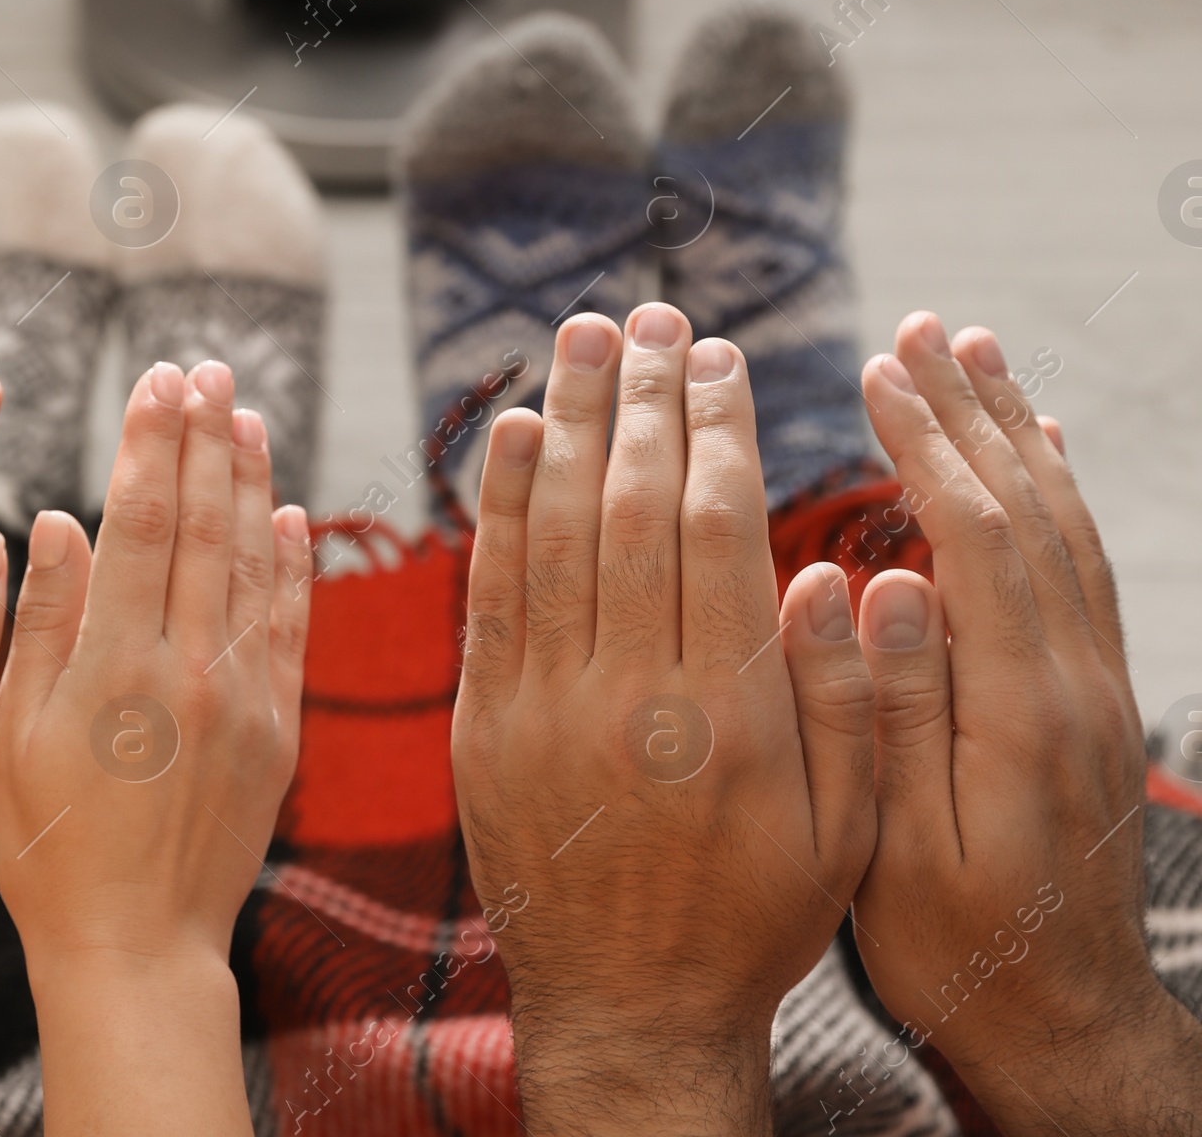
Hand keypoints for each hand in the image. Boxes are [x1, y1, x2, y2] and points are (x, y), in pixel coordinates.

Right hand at [0, 358, 311, 1136]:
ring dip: (252, 480)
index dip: (153, 440)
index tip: (159, 377)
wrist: (136, 949)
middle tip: (208, 366)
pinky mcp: (279, 729)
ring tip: (249, 415)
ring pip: (255, 561)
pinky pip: (292, 626)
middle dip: (205, 436)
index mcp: (116, 662)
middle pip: (204, 523)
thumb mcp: (12, 737)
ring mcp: (244, 695)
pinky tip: (294, 515)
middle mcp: (189, 665)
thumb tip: (56, 520)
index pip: (142, 519)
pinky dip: (295, 565)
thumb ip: (38, 624)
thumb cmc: (48, 848)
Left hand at [451, 305, 876, 1136]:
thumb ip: (843, 696)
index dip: (715, 427)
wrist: (628, 1011)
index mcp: (726, 711)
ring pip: (554, 529)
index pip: (714, 526)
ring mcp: (544, 704)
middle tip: (652, 316)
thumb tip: (832, 570)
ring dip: (570, 419)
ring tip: (585, 335)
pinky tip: (512, 428)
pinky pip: (487, 589)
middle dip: (644, 397)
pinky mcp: (483, 722)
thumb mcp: (843, 829)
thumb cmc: (753, 915)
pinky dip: (497, 502)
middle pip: (631, 505)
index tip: (721, 357)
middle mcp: (629, 693)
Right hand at [853, 315, 1201, 1135]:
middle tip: (918, 328)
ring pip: (1064, 527)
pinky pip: (1086, 566)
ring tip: (973, 353)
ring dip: (1014, 431)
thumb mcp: (897, 851)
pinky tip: (1034, 447)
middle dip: (968, 412)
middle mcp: (1074, 683)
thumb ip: (896, 712)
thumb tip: (888, 582)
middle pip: (1029, 510)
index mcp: (1019, 712)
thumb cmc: (957, 952)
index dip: (927, 447)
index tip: (876, 372)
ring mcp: (1097, 688)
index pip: (978, 541)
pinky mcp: (1097, 700)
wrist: (1065, 1027)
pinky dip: (1057, 489)